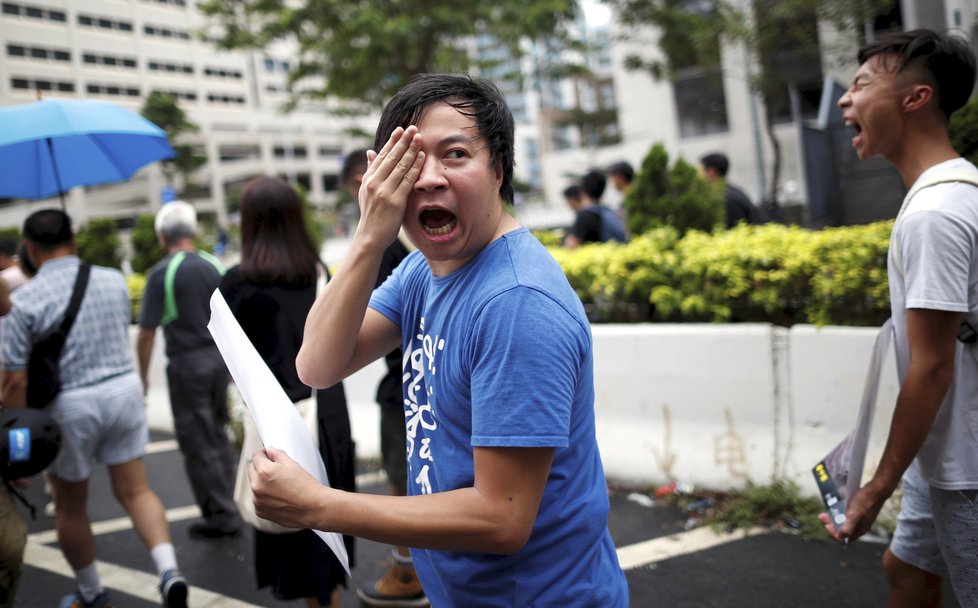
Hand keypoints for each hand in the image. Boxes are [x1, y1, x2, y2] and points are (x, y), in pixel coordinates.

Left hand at [250, 447, 324, 529]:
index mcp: (264, 472)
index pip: (256, 456)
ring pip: (255, 485)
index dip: (264, 454)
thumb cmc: (306, 488)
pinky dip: (265, 497)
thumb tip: (269, 450)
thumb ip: (277, 454)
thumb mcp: (293, 464)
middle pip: (252, 470)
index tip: (268, 455)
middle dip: (261, 468)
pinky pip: (258, 499)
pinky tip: (279, 497)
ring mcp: (257, 500)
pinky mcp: (260, 511)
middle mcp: (257, 486)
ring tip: (281, 486)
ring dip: (262, 483)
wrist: (313, 508)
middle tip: (277, 471)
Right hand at [356, 126, 424, 247]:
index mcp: (368, 179)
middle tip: (413, 128)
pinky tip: (421, 157)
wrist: (370, 237)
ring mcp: (384, 192)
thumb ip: (370, 171)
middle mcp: (374, 183)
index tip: (400, 130)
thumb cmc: (371, 214)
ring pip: (400, 166)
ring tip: (419, 138)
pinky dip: (415, 167)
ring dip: (411, 150)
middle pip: (391, 157)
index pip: (381, 155)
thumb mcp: (366, 191)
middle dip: (403, 141)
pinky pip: (407, 180)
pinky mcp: (395, 201)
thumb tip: (370, 152)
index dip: (392, 141)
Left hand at [819, 481, 889, 543]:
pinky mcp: (859, 511)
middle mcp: (860, 526)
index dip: (834, 534)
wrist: (876, 489)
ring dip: (833, 518)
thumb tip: (841, 537)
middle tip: (822, 517)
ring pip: (843, 522)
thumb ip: (848, 527)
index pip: (844, 539)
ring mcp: (860, 518)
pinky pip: (846, 515)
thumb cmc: (866, 501)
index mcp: (859, 530)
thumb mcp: (855, 514)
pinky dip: (839, 512)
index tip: (826, 525)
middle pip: (842, 530)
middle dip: (831, 525)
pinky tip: (834, 507)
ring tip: (825, 512)